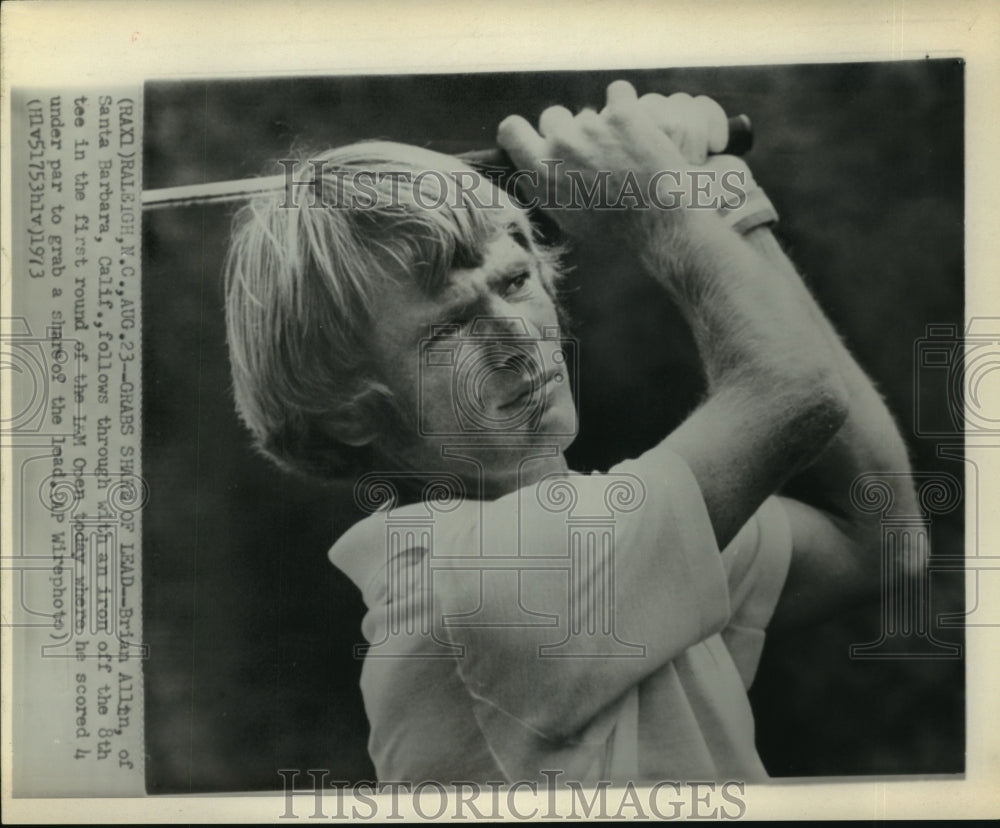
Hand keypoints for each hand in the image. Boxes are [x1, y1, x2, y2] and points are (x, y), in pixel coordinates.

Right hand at [496, 80, 732, 239]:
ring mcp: (591, 126)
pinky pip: (619, 92)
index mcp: (541, 172)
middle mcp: (560, 145)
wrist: (660, 226)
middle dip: (569, 128)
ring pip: (590, 110)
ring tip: (626, 151)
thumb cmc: (615, 230)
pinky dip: (628, 104)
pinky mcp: (623, 113)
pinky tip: (640, 126)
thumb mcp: (567, 219)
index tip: (535, 135)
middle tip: (594, 152)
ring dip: (603, 124)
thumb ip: (544, 189)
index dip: (522, 130)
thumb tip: (529, 171)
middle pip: (553, 116)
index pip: (511, 130)